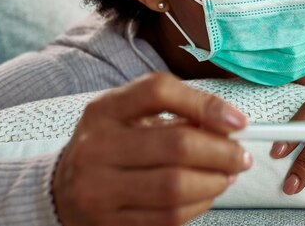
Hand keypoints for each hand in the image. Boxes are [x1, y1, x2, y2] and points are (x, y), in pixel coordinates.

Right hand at [52, 72, 251, 225]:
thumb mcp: (132, 114)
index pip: (159, 91)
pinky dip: (199, 205)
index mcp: (105, 109)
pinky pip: (168, 217)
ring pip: (176, 188)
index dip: (206, 104)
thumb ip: (177, 112)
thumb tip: (229, 124)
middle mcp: (97, 146)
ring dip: (215, 182)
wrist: (64, 188)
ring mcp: (99, 189)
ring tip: (227, 175)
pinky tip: (206, 193)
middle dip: (222, 152)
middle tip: (241, 155)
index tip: (238, 120)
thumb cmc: (113, 143)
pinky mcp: (109, 223)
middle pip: (177, 146)